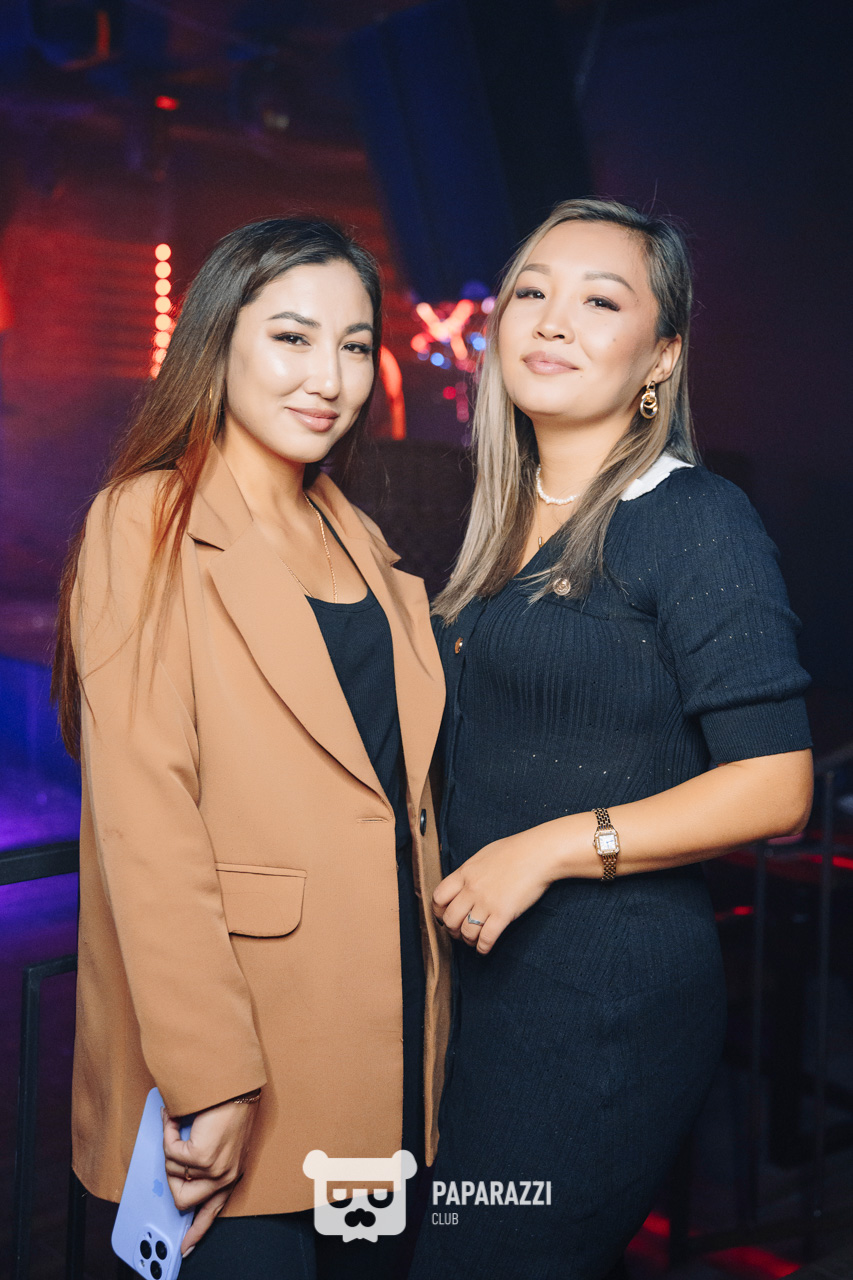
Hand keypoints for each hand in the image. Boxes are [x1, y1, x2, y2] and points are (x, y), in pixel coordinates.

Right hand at [162, 1096, 258, 1254]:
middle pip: (183, 1201)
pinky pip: (170, 1154)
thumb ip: (203, 1164)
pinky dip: (168, 1133)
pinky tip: (175, 1117)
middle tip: (173, 1152)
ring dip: (169, 1148)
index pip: (212, 1212)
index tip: (186, 1248)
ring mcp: (214, 1169)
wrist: (233, 1083)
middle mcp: (225, 1177)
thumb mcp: (220, 1142)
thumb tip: (177, 1174)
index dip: (197, 1231)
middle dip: (170, 1177)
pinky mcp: (203, 1156)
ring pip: (172, 1175)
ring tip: (177, 1125)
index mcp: (231, 1175)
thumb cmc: (226, 1106)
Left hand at [433, 829, 557, 954]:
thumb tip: (462, 883)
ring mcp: (486, 902)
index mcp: (464, 873)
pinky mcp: (503, 914)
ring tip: (473, 941)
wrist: (539, 853)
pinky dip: (482, 948)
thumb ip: (470, 871)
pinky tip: (484, 948)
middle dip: (452, 930)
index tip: (444, 917)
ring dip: (467, 940)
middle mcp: (471, 889)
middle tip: (458, 932)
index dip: (438, 911)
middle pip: (450, 919)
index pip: (438, 897)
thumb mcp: (483, 856)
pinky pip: (486, 939)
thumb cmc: (515, 851)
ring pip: (466, 932)